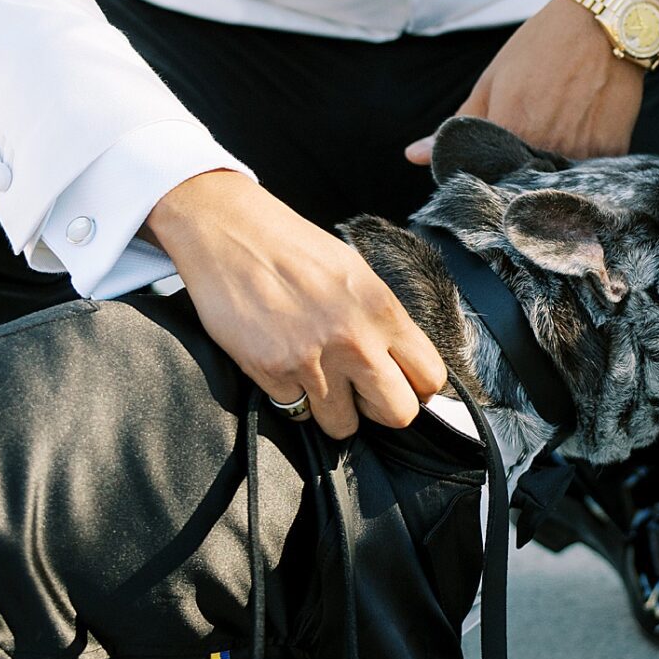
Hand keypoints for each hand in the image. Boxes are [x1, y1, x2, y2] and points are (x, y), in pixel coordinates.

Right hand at [145, 169, 446, 437]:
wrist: (229, 232)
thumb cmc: (293, 247)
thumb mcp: (355, 273)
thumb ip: (381, 319)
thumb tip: (401, 362)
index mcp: (382, 310)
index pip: (430, 377)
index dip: (419, 389)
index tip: (402, 385)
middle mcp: (355, 340)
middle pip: (398, 415)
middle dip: (381, 411)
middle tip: (363, 394)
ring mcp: (313, 361)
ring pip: (343, 426)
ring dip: (334, 411)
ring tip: (319, 381)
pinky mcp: (272, 373)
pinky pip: (296, 412)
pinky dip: (292, 398)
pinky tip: (284, 366)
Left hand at [405, 0, 658, 167]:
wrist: (606, 22)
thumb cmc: (542, 45)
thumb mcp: (493, 79)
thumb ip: (457, 124)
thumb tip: (414, 156)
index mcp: (510, 130)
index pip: (485, 180)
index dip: (483, 179)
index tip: (487, 169)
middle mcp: (546, 149)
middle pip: (522, 189)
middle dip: (515, 181)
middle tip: (521, 155)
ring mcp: (583, 154)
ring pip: (557, 186)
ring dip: (548, 178)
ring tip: (554, 142)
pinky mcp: (613, 154)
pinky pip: (590, 178)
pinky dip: (580, 168)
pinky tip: (579, 139)